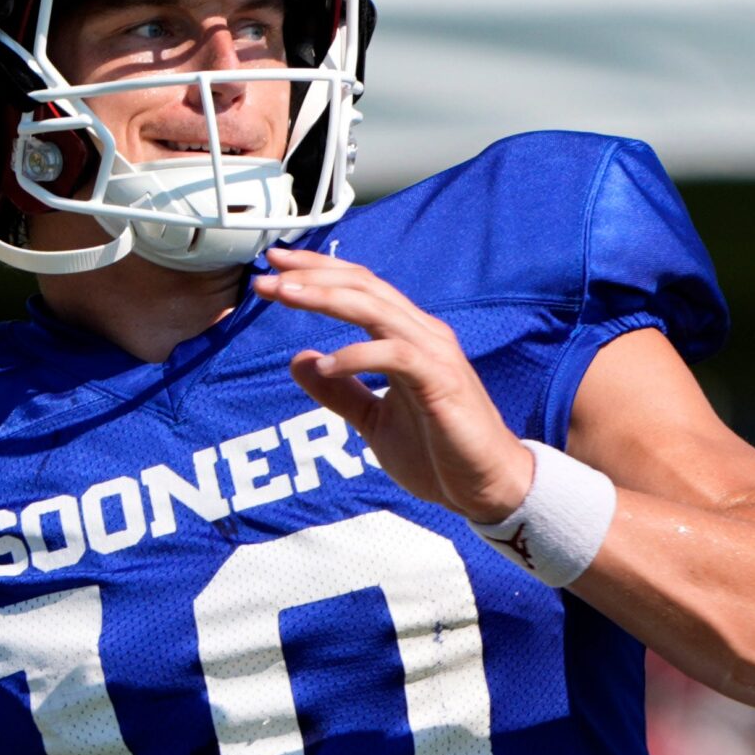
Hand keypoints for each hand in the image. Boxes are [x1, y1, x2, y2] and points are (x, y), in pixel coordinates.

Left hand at [252, 247, 535, 522]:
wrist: (487, 487)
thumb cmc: (439, 454)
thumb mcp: (374, 422)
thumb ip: (340, 392)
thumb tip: (299, 360)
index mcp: (407, 336)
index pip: (359, 287)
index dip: (317, 271)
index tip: (274, 266)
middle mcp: (422, 333)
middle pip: (363, 286)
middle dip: (312, 276)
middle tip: (267, 276)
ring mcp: (434, 354)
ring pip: (376, 308)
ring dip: (327, 298)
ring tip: (286, 296)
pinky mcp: (442, 381)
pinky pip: (396, 355)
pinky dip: (358, 355)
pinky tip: (327, 364)